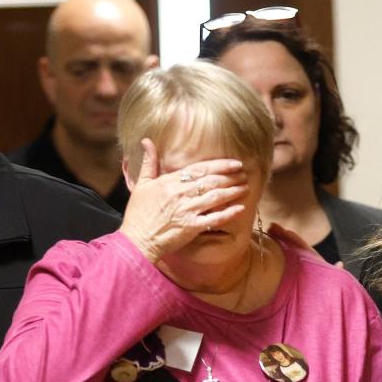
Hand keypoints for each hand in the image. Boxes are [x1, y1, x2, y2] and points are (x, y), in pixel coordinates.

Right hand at [119, 138, 248, 262]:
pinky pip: (214, 219)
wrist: (136, 240)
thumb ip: (149, 162)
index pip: (200, 169)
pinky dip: (228, 213)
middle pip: (211, 181)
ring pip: (215, 197)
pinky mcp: (191, 227)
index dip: (220, 165)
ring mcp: (187, 211)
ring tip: (245, 187)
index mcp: (170, 182)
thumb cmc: (138, 214)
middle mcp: (181, 194)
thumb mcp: (141, 184)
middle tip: (244, 174)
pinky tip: (240, 208)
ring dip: (233, 191)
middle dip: (231, 177)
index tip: (235, 163)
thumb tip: (146, 141)